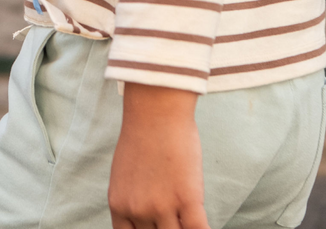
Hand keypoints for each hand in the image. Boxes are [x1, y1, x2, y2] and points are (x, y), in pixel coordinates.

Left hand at [109, 83, 210, 228]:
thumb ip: (131, 200)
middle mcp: (137, 210)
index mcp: (119, 205)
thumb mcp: (125, 174)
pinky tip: (206, 226)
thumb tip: (145, 220)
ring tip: (189, 218)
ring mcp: (162, 206)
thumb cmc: (142, 137)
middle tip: (174, 220)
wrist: (156, 109)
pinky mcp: (188, 199)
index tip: (158, 228)